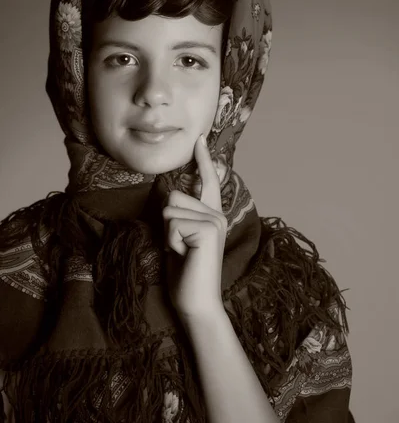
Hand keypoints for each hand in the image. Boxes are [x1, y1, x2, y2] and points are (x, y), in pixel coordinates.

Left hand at [162, 134, 227, 320]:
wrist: (196, 304)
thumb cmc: (185, 275)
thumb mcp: (178, 239)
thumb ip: (179, 217)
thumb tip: (169, 198)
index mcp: (211, 215)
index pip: (207, 182)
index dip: (202, 159)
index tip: (199, 138)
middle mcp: (216, 214)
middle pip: (173, 197)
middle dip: (167, 223)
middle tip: (180, 248)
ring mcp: (215, 220)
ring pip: (169, 209)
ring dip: (168, 234)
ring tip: (183, 253)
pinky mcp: (208, 228)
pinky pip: (172, 223)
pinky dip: (171, 241)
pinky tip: (185, 256)